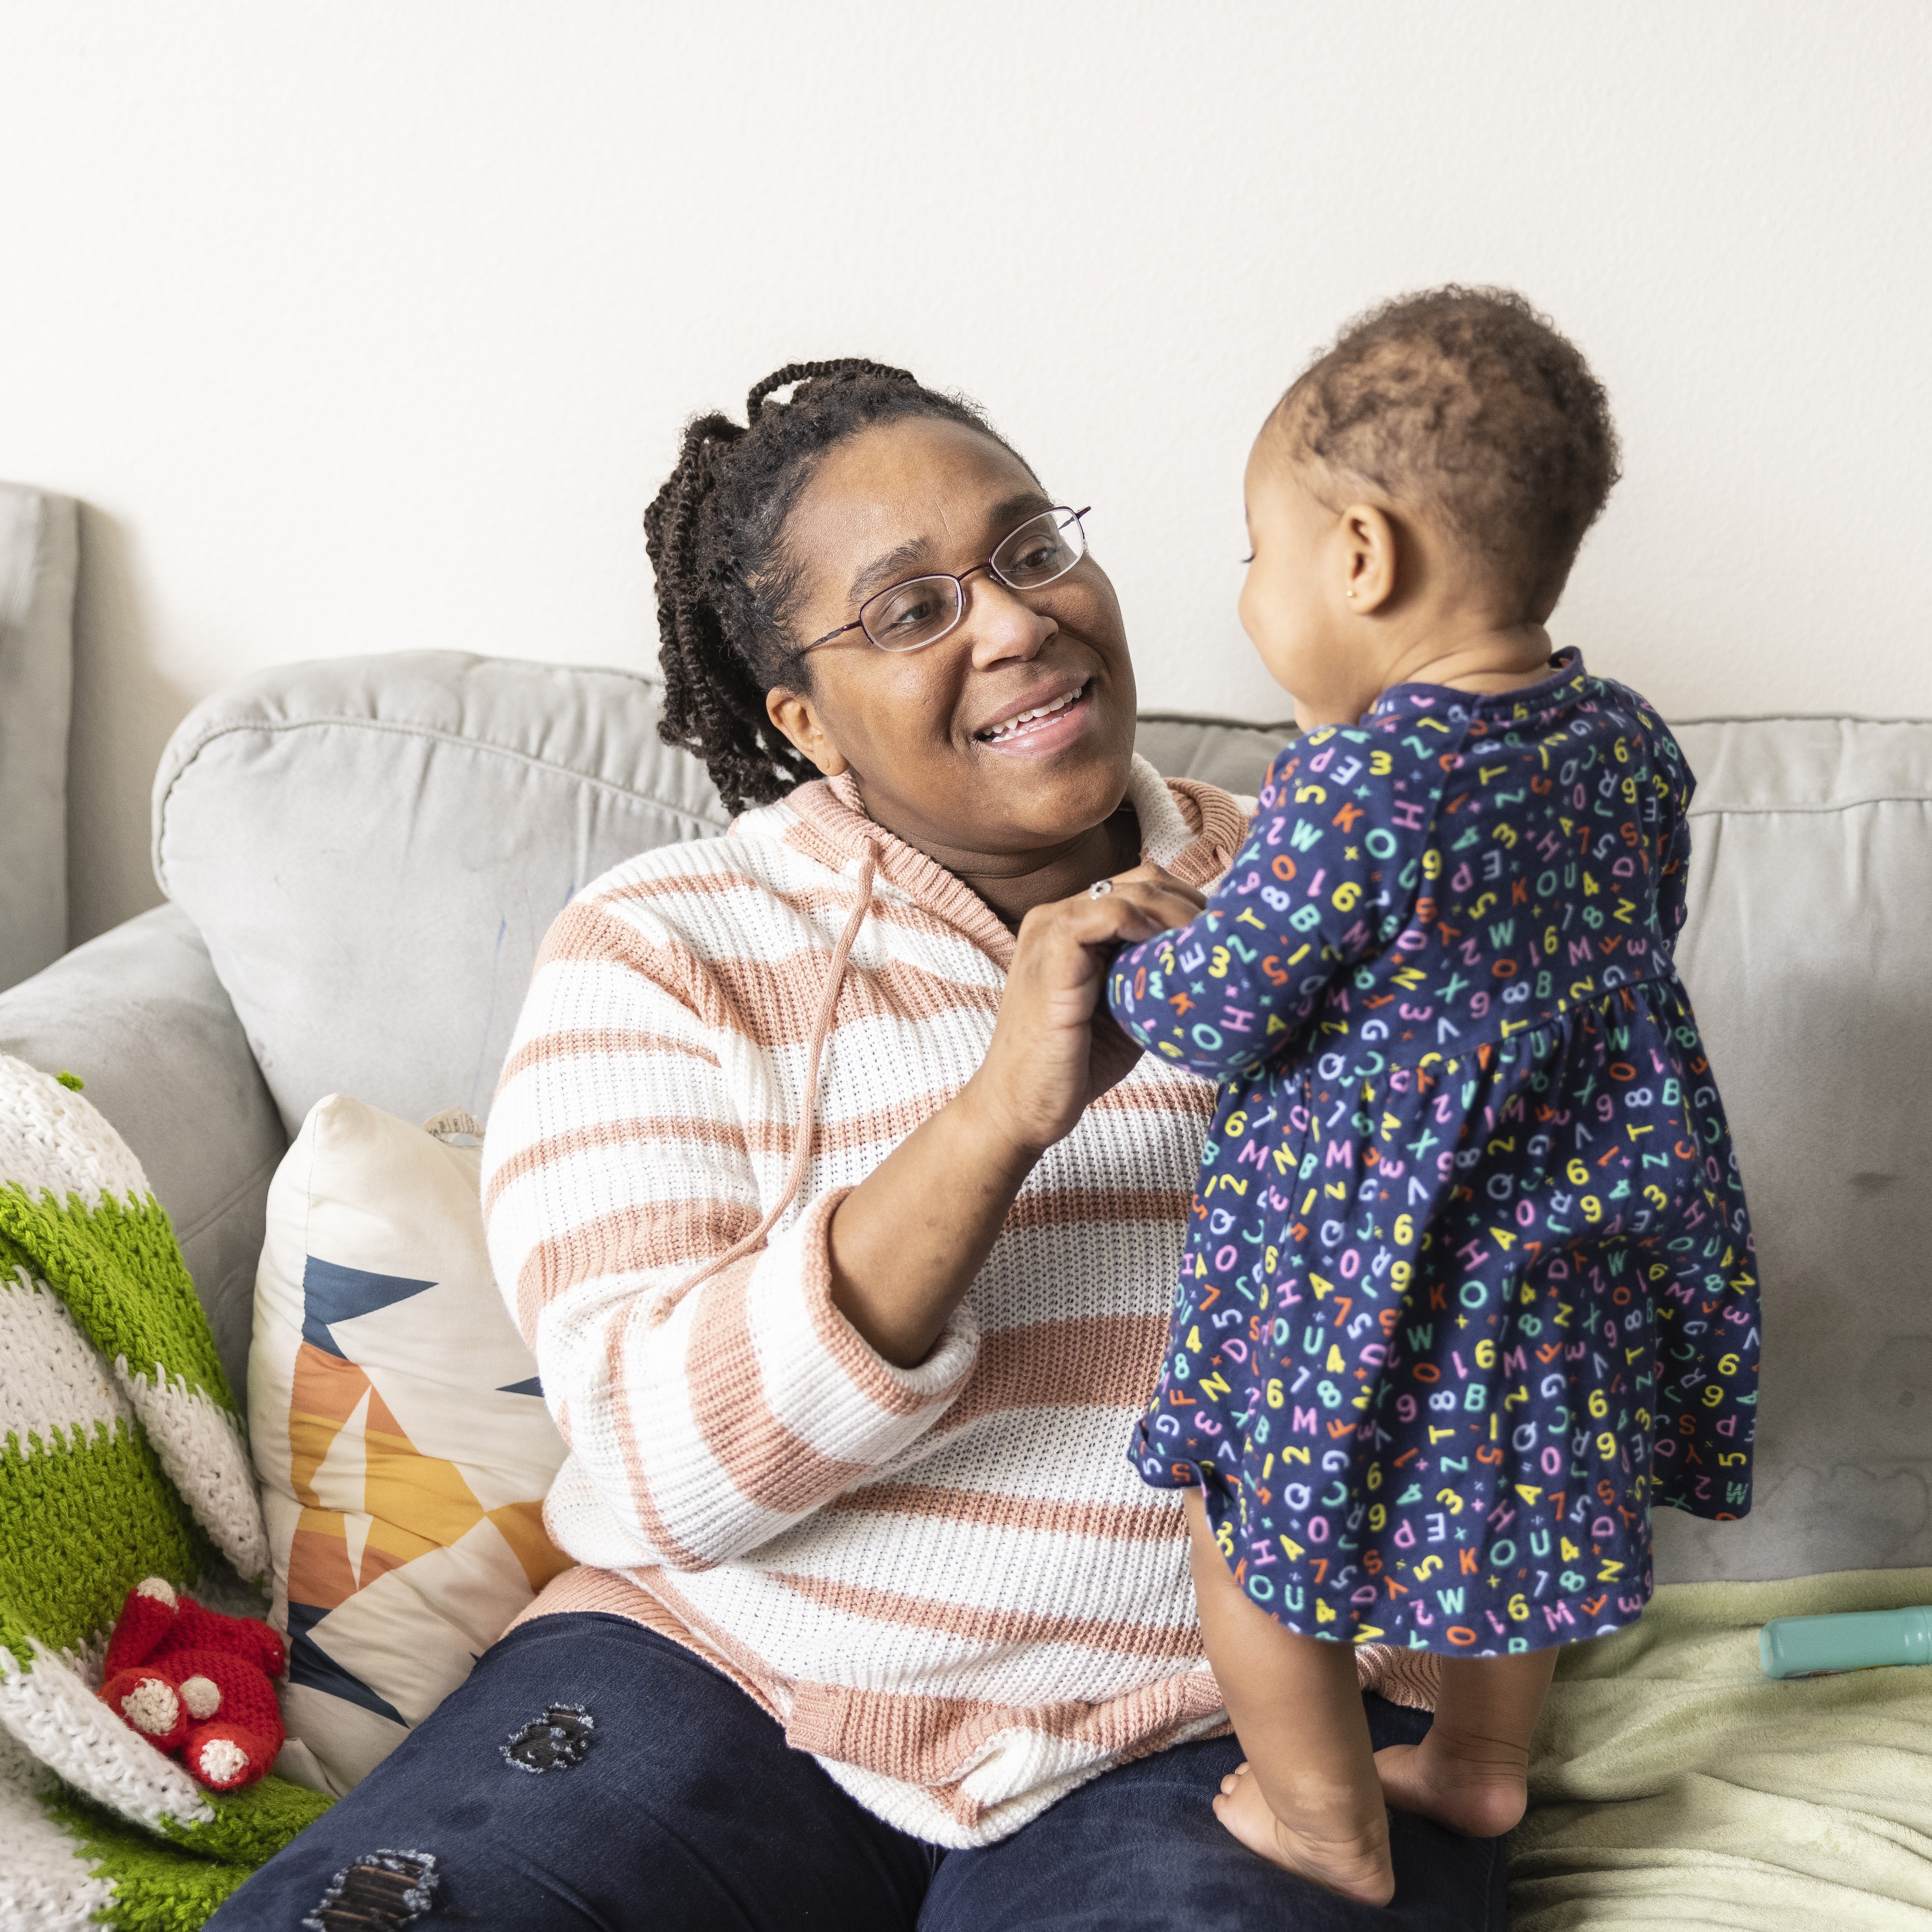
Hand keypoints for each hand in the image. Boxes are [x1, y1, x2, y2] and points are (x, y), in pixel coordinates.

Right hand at [962, 863, 1205, 1158]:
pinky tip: (1171, 955)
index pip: (1143, 887)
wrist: (1022, 1108)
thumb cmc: (1074, 1063)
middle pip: (1144, 880)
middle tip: (1227, 945)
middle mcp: (1057, 915)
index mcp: (1072, 923)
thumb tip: (1210, 958)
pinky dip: (1148, 926)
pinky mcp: (1050, 954)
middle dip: (1193, 907)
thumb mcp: (1126, 1006)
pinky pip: (1108, 915)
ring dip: (1180, 916)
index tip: (1224, 939)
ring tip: (1208, 952)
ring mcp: (1049, 930)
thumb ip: (1152, 972)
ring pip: (1132, 891)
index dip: (1189, 905)